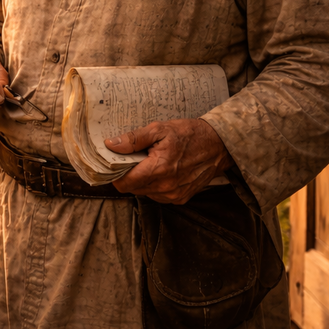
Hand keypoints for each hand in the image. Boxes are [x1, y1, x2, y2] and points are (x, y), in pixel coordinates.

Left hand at [106, 119, 233, 204]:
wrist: (218, 145)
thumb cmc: (189, 135)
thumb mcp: (159, 129)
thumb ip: (133, 139)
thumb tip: (111, 145)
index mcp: (158, 169)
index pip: (124, 183)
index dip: (115, 174)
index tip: (113, 163)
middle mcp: (165, 187)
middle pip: (132, 188)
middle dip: (128, 175)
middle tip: (133, 158)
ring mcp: (173, 195)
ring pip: (144, 192)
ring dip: (142, 180)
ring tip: (149, 162)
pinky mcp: (180, 199)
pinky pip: (157, 195)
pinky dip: (154, 185)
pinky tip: (161, 171)